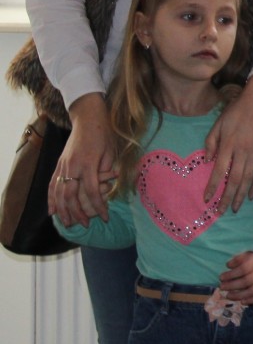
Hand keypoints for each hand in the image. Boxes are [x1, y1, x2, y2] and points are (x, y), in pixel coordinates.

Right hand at [50, 93, 116, 226]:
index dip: (99, 206)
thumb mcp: (111, 153)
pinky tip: (51, 210)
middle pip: (71, 196)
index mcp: (88, 164)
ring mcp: (63, 165)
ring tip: (67, 223)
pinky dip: (50, 199)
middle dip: (78, 213)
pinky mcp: (59, 164)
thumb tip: (104, 189)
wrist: (89, 118)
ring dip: (62, 210)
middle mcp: (72, 166)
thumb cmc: (104, 134)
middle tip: (85, 225)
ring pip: (58, 193)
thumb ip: (106, 172)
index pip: (92, 192)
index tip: (106, 217)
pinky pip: (51, 185)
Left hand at [204, 75, 252, 211]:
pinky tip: (251, 195)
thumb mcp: (218, 123)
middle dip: (227, 198)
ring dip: (241, 195)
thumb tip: (207, 160)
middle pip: (234, 180)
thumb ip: (211, 142)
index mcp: (228, 144)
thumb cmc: (237, 110)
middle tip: (221, 212)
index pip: (219, 171)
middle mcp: (242, 151)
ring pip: (248, 179)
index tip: (206, 200)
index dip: (212, 187)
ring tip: (236, 208)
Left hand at [219, 251, 252, 304]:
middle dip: (232, 285)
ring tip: (227, 295)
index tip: (221, 277)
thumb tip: (228, 265)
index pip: (244, 268)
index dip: (231, 274)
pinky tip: (241, 302)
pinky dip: (251, 301)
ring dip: (238, 295)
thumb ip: (238, 259)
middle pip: (247, 281)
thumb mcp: (248, 255)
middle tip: (221, 287)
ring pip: (252, 291)